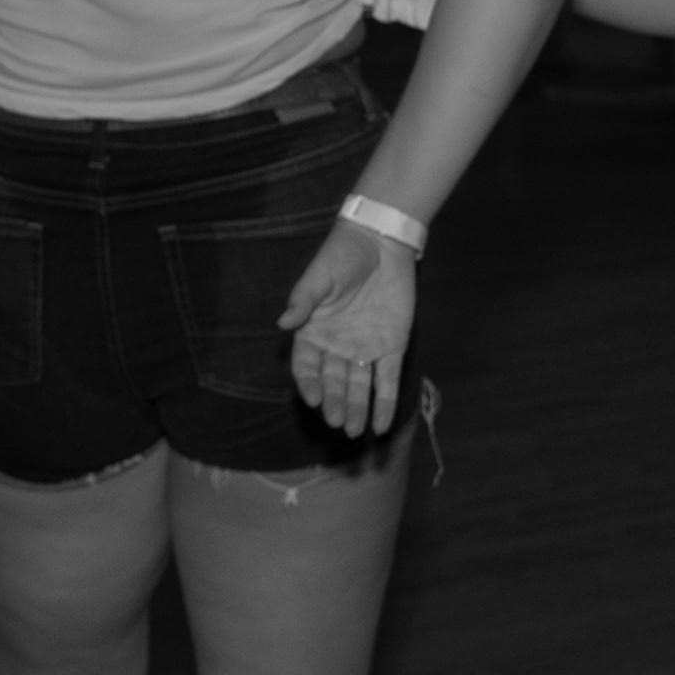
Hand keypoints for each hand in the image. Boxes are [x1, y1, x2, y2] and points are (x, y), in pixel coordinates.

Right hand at [278, 221, 415, 438]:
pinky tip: (381, 426)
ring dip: (357, 409)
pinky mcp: (392, 347)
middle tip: (337, 422)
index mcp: (314, 332)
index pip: (307, 366)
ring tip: (355, 431)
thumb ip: (304, 300)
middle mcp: (337, 346)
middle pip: (333, 382)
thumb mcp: (319, 276)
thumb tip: (282, 322)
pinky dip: (385, 403)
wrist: (381, 242)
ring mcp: (365, 348)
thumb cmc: (342, 256)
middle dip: (335, 403)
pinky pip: (387, 380)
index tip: (312, 399)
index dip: (309, 383)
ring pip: (359, 387)